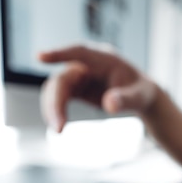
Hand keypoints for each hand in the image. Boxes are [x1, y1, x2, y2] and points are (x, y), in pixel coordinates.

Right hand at [38, 44, 156, 131]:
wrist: (141, 97)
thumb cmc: (142, 92)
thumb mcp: (140, 96)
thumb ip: (125, 99)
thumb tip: (109, 105)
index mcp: (104, 59)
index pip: (79, 52)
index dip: (59, 54)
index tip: (39, 57)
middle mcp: (87, 65)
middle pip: (62, 79)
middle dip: (56, 102)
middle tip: (58, 127)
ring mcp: (79, 76)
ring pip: (56, 89)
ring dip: (53, 108)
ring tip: (58, 130)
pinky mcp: (75, 88)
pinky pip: (59, 98)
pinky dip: (56, 111)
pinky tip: (59, 126)